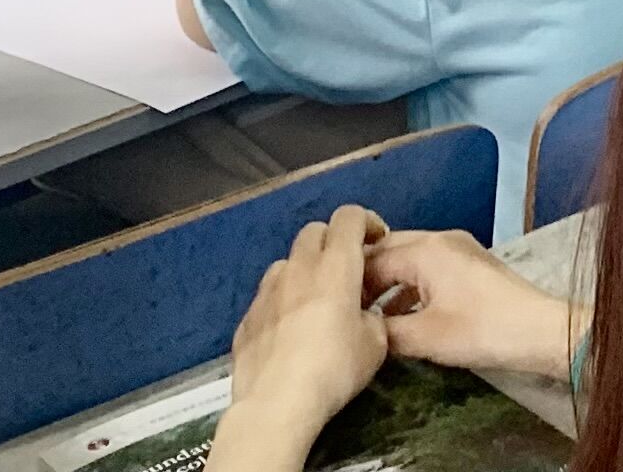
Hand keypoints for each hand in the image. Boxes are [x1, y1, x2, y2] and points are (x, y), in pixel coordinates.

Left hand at [212, 208, 388, 463]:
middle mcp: (298, 269)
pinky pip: (267, 297)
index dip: (367, 222)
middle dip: (333, 242)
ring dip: (304, 271)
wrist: (276, 405)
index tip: (377, 242)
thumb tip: (362, 314)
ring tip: (314, 301)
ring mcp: (267, 292)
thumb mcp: (376, 344)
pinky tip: (288, 333)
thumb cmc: (334, 369)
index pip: (350, 217)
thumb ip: (372, 316)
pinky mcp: (246, 319)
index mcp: (336, 266)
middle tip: (347, 271)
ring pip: (287, 262)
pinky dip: (282, 302)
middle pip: (314, 231)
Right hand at [356, 226, 569, 377]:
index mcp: (426, 250)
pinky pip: (428, 270)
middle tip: (341, 309)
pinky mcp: (470, 266)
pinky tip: (398, 318)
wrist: (539, 331)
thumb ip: (385, 332)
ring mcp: (458, 250)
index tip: (326, 309)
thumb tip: (358, 332)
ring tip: (364, 316)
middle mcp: (441, 240)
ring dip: (387, 284)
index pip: (372, 259)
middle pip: (389, 251)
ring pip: (409, 260)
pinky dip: (409, 289)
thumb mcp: (424, 337)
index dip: (347, 284)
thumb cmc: (481, 330)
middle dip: (365, 278)